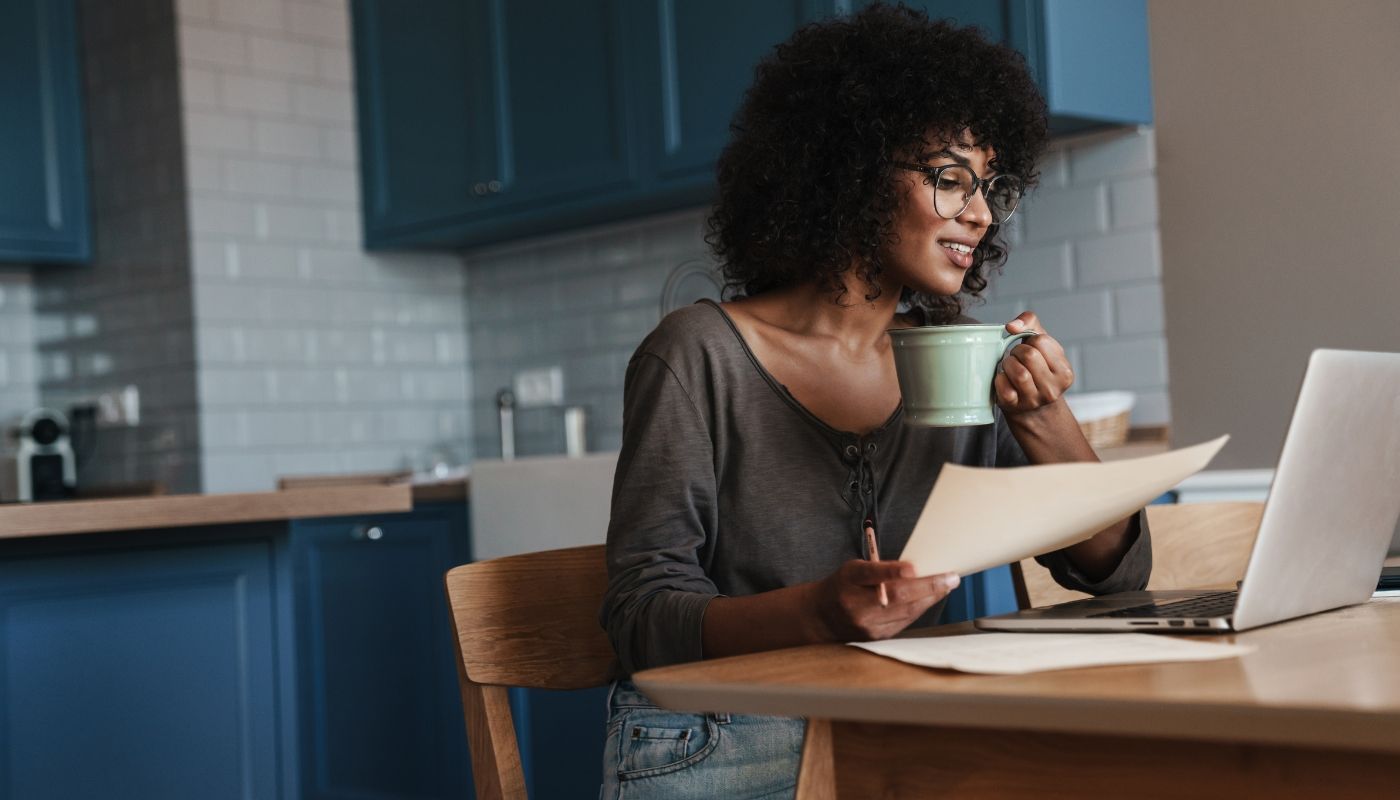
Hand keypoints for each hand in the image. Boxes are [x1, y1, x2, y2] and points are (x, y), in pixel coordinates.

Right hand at [809, 559, 959, 641]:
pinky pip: (904, 622)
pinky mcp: (876, 636)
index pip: (871, 574)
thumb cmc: (844, 586)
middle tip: (950, 578)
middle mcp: (856, 604)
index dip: (892, 571)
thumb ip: (879, 568)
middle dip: (928, 587)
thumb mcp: (853, 569)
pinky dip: (919, 609)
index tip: (912, 568)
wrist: (822, 617)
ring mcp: (866, 624)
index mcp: (849, 580)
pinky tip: (930, 599)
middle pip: (897, 596)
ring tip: (947, 585)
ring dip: (930, 598)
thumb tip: (914, 570)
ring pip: (906, 611)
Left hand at [994, 311, 1074, 416]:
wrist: (1031, 406)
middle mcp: (1053, 389)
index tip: (1029, 349)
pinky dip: (999, 379)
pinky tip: (1004, 379)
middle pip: (1029, 356)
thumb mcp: (1041, 343)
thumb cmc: (1036, 367)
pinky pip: (1004, 388)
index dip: (1030, 341)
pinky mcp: (1015, 406)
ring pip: (1019, 373)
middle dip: (1017, 351)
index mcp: (1065, 372)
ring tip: (1010, 366)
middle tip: (1016, 357)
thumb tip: (1011, 326)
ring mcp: (1034, 400)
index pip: (1041, 341)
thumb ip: (1030, 322)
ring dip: (1008, 364)